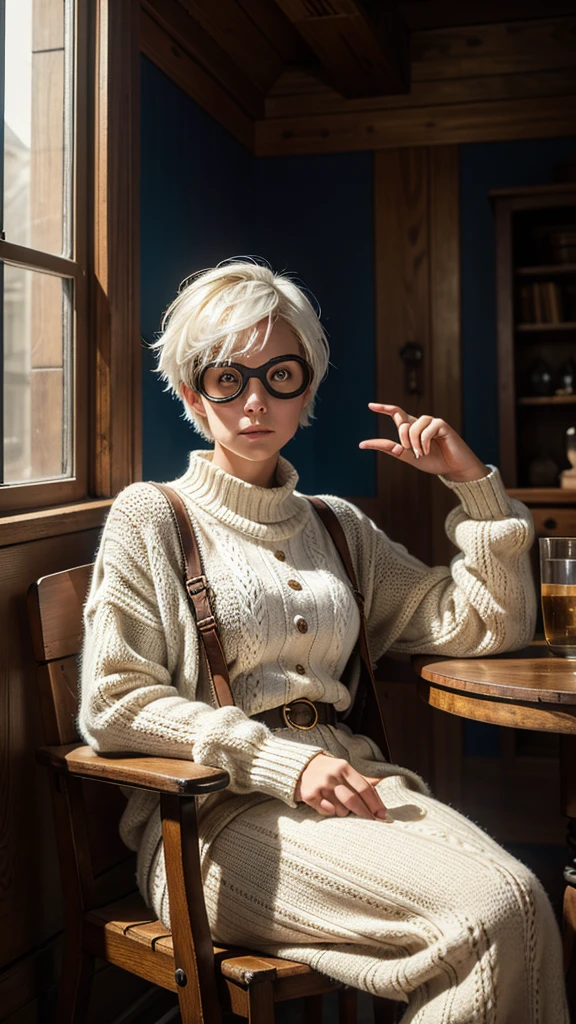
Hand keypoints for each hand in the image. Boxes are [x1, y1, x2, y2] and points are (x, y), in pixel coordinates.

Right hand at [294, 753, 389, 819]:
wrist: (299, 766)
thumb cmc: (327, 770)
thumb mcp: (344, 770)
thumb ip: (362, 778)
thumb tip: (382, 782)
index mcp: (344, 767)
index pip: (364, 788)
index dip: (375, 804)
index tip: (383, 815)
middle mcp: (332, 774)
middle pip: (354, 800)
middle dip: (365, 814)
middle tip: (371, 821)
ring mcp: (320, 784)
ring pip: (341, 810)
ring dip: (343, 811)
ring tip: (338, 804)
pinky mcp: (309, 795)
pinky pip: (327, 812)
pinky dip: (330, 812)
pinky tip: (327, 804)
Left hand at [359, 403, 488, 482]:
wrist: (454, 468)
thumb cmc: (434, 461)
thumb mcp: (409, 457)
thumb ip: (392, 450)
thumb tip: (367, 443)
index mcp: (412, 428)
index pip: (397, 414)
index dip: (384, 409)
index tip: (370, 406)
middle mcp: (421, 423)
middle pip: (402, 422)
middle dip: (402, 438)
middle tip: (410, 451)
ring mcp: (432, 422)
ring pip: (413, 427)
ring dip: (414, 443)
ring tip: (422, 453)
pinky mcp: (442, 425)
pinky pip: (426, 430)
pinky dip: (424, 442)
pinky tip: (428, 451)